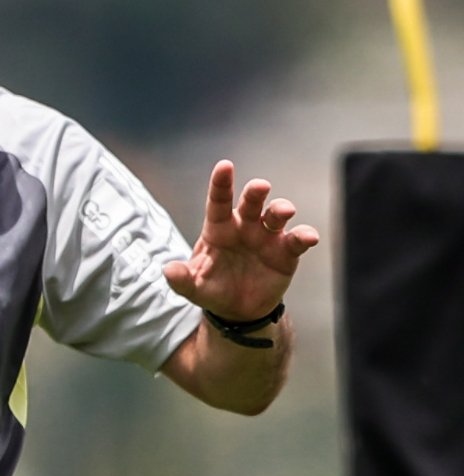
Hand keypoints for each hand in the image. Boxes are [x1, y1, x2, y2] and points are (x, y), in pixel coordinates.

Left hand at [163, 159, 318, 320]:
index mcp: (218, 228)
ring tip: (284, 211)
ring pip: (275, 215)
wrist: (237, 310)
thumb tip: (167, 271)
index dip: (221, 183)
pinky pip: (296, 240)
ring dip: (280, 209)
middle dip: (256, 192)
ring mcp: (266, 237)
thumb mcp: (193, 286)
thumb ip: (180, 278)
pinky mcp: (285, 253)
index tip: (225, 165)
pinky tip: (309, 236)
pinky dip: (304, 236)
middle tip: (260, 186)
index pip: (218, 201)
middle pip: (251, 202)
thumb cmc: (212, 288)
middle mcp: (244, 226)